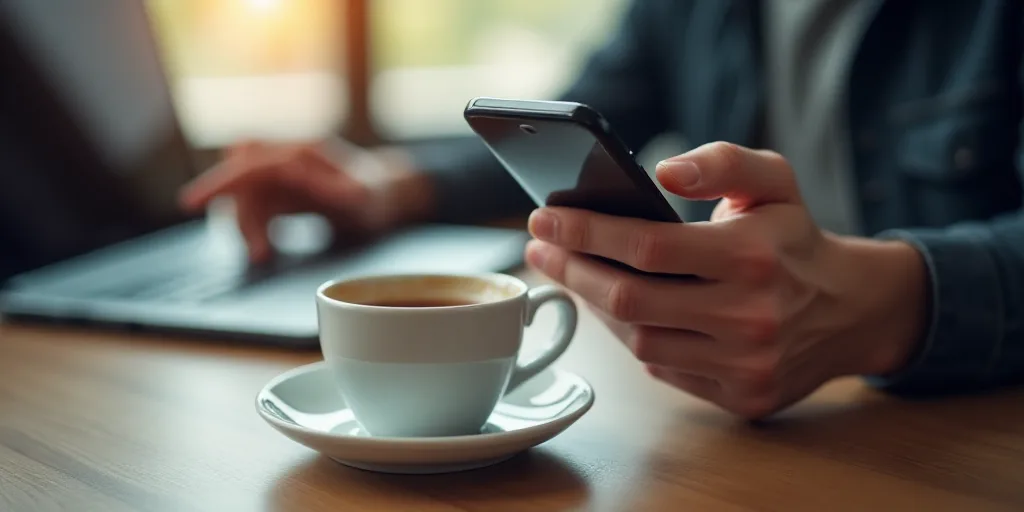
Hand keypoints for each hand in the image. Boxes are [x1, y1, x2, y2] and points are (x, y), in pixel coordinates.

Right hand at [179, 139, 433, 261]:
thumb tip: (296, 176)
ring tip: (264, 254)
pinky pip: (253, 201)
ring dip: (246, 224)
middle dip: (240, 218)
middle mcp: (287, 155)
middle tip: (258, 255)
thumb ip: (331, 188)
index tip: (191, 203)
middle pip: (241, 180)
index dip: (220, 182)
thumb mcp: (361, 197)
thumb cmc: (376, 196)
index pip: (250, 163)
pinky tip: (265, 243)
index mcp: (302, 153)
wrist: (389, 194)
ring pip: (244, 193)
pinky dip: (253, 223)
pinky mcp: (279, 185)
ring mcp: (281, 170)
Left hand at [525, 142, 927, 417]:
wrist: (852, 309)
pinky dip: (632, 337)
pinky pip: (663, 368)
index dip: (586, 232)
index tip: (544, 219)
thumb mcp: (774, 181)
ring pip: (640, 340)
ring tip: (572, 274)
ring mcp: (745, 364)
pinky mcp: (742, 396)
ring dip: (595, 307)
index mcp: (752, 255)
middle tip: (540, 248)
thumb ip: (722, 162)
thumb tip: (664, 172)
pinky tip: (616, 310)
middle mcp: (749, 316)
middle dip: (572, 271)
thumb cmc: (795, 238)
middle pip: (630, 298)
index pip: (648, 245)